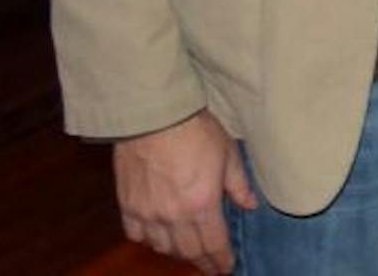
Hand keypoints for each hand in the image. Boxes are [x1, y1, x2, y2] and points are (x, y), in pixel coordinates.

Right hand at [112, 110, 257, 273]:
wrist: (153, 117)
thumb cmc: (195, 131)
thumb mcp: (228, 154)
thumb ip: (239, 185)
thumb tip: (250, 205)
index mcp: (203, 205)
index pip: (214, 245)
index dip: (221, 261)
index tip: (227, 268)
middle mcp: (174, 216)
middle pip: (189, 252)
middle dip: (202, 262)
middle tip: (211, 266)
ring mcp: (148, 213)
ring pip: (162, 247)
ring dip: (177, 252)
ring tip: (188, 250)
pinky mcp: (127, 205)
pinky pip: (136, 234)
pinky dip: (148, 240)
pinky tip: (157, 236)